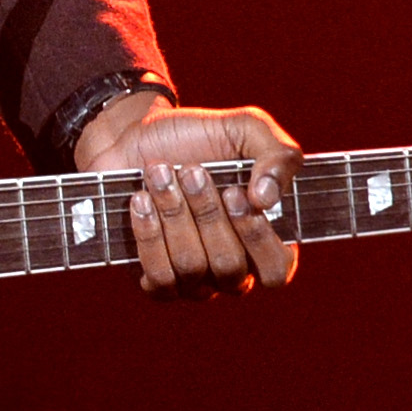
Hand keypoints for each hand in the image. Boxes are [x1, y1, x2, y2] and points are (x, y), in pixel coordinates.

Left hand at [76, 94, 301, 298]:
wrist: (133, 135)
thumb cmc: (198, 136)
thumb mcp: (247, 129)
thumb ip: (278, 156)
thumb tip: (268, 199)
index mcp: (265, 241)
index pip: (276, 270)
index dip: (257, 238)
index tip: (234, 192)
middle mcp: (233, 269)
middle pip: (229, 266)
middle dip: (206, 213)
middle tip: (190, 171)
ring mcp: (194, 281)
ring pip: (192, 268)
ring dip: (174, 215)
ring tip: (158, 173)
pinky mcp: (155, 280)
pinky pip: (159, 279)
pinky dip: (149, 236)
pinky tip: (141, 199)